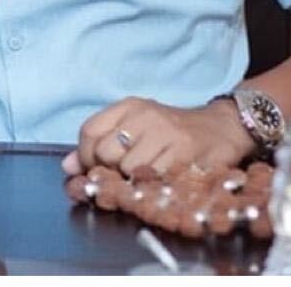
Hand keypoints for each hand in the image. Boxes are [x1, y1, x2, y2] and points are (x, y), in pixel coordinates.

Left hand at [61, 96, 255, 177]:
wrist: (223, 127)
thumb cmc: (173, 131)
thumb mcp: (136, 128)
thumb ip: (100, 144)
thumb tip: (67, 166)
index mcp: (129, 106)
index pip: (89, 131)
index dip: (85, 156)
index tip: (95, 168)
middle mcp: (145, 114)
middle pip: (105, 153)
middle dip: (109, 172)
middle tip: (124, 175)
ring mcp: (165, 132)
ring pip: (128, 168)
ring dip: (133, 180)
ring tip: (148, 175)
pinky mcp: (184, 151)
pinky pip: (153, 178)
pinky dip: (152, 185)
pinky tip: (162, 179)